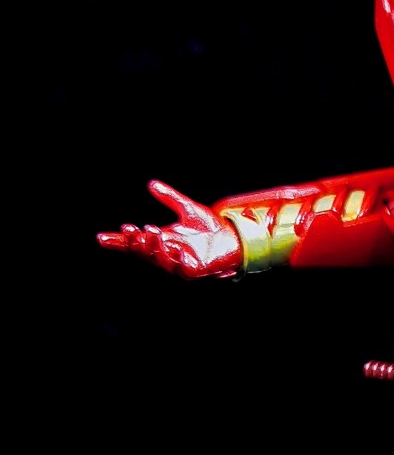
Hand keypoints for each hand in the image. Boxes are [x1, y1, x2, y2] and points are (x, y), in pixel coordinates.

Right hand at [98, 180, 241, 278]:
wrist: (233, 237)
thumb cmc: (210, 226)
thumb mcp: (188, 208)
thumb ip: (170, 197)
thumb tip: (151, 184)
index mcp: (162, 239)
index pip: (135, 242)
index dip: (118, 242)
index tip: (100, 237)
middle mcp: (168, 253)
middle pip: (144, 251)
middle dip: (135, 242)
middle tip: (130, 229)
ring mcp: (180, 263)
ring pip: (161, 260)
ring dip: (155, 247)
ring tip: (152, 232)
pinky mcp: (195, 270)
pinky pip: (183, 269)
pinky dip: (179, 260)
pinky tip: (178, 251)